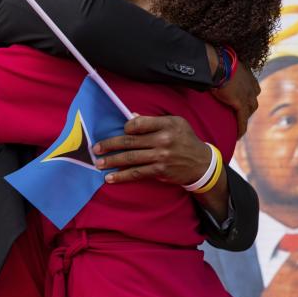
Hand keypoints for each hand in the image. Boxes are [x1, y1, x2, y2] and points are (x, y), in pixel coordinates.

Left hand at [93, 115, 210, 184]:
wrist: (201, 163)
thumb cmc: (185, 140)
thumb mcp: (176, 123)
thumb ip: (153, 121)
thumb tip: (131, 118)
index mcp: (166, 124)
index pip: (140, 123)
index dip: (127, 127)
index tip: (121, 130)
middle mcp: (163, 140)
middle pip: (131, 142)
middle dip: (110, 145)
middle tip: (96, 148)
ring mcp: (161, 157)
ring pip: (131, 158)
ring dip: (112, 161)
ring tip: (98, 163)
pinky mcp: (159, 171)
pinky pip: (137, 173)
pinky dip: (122, 176)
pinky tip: (110, 178)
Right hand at [211, 65, 259, 137]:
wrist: (217, 64)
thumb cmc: (216, 61)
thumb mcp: (222, 63)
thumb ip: (221, 68)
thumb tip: (210, 68)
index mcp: (248, 75)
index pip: (252, 89)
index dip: (247, 96)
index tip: (241, 102)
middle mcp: (251, 86)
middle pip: (252, 101)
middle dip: (247, 108)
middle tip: (237, 115)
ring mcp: (248, 95)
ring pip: (249, 111)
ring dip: (244, 118)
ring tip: (237, 125)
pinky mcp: (241, 104)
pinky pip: (242, 120)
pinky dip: (241, 128)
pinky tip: (237, 136)